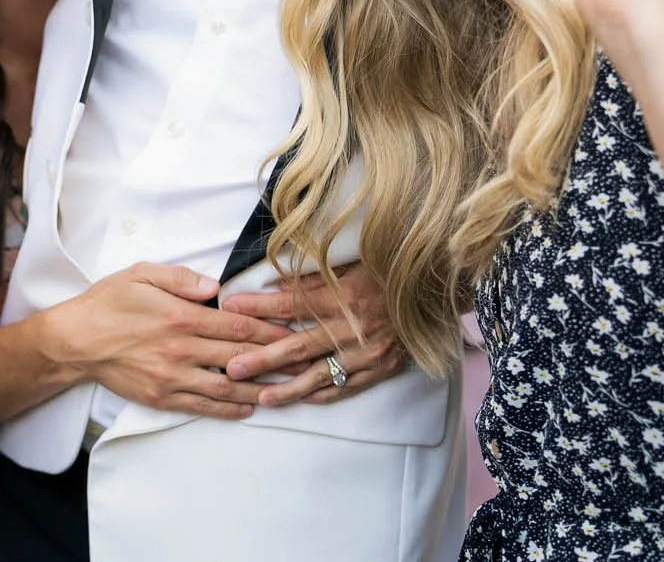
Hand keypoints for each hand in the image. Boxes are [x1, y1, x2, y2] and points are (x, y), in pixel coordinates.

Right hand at [46, 263, 292, 419]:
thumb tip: (214, 287)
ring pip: (226, 387)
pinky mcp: (161, 397)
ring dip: (260, 389)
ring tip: (287, 390)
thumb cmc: (107, 303)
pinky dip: (228, 409)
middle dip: (275, 360)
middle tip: (304, 363)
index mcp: (180, 316)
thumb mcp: (140, 274)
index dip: (270, 331)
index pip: (237, 326)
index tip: (294, 333)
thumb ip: (180, 278)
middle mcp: (180, 349)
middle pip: (239, 357)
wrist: (73, 341)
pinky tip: (247, 407)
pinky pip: (202, 406)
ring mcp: (172, 377)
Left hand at [218, 261, 403, 405]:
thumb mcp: (351, 264)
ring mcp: (368, 353)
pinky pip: (346, 388)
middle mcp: (354, 327)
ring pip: (321, 375)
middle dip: (263, 358)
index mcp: (344, 296)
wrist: (433, 293)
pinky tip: (300, 400)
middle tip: (232, 368)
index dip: (259, 307)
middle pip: (300, 345)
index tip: (230, 307)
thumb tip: (275, 283)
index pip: (292, 304)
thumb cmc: (387, 273)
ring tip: (260, 396)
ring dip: (288, 388)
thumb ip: (313, 277)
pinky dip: (321, 395)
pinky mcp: (381, 369)